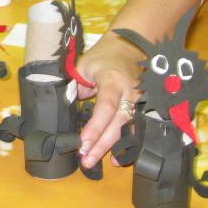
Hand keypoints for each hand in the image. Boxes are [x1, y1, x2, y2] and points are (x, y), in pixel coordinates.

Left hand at [76, 31, 143, 167]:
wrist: (129, 47)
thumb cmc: (103, 56)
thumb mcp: (84, 65)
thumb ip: (76, 84)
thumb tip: (66, 105)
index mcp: (114, 80)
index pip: (105, 107)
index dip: (95, 127)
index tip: (82, 142)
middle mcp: (130, 93)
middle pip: (117, 123)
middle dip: (100, 144)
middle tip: (84, 159)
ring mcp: (139, 101)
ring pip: (126, 129)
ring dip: (110, 147)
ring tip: (94, 161)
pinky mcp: (141, 108)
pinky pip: (134, 129)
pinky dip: (126, 145)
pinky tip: (116, 159)